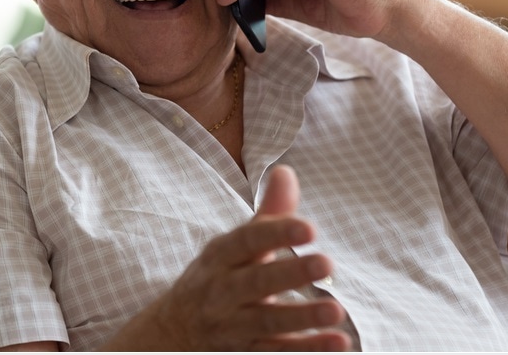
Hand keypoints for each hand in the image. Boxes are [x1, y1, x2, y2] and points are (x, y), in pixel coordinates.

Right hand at [105, 165, 349, 350]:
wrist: (169, 333)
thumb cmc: (215, 279)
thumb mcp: (232, 247)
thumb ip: (267, 215)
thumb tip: (286, 171)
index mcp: (221, 256)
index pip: (248, 240)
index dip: (277, 232)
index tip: (309, 228)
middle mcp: (222, 290)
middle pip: (256, 281)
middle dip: (290, 273)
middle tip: (327, 263)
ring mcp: (231, 326)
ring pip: (267, 322)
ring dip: (302, 317)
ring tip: (337, 311)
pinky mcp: (242, 354)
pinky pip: (274, 352)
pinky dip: (307, 349)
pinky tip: (338, 343)